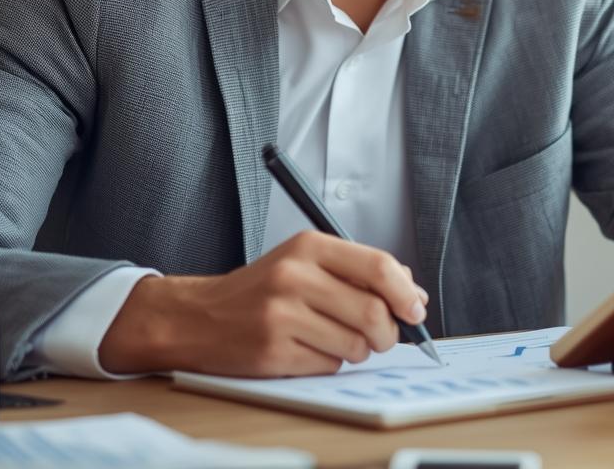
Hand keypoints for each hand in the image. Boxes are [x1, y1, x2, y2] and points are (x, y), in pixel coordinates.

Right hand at [98, 231, 429, 376]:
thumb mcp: (305, 263)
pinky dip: (329, 363)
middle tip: (381, 336)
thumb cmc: (259, 291)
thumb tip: (412, 294)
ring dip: (357, 350)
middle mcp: (294, 277)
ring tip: (334, 339)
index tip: (415, 310)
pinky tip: (308, 350)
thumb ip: (357, 271)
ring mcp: (281, 315)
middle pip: (373, 312)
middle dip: (387, 332)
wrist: (197, 317)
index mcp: (308, 247)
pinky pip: (329, 365)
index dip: (405, 293)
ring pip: (356, 344)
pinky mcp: (273, 351)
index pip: (378, 267)